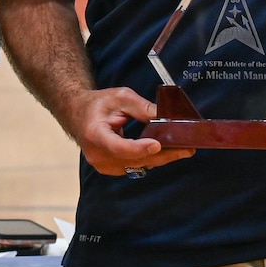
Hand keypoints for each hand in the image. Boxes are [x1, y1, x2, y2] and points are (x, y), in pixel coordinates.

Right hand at [58, 87, 193, 177]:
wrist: (78, 114)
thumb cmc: (98, 104)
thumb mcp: (121, 97)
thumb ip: (143, 108)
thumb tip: (167, 117)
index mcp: (95, 135)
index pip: (118, 147)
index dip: (139, 148)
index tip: (157, 145)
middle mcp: (98, 155)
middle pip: (134, 159)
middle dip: (163, 154)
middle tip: (186, 148)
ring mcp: (104, 165)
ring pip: (138, 165)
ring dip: (161, 158)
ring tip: (183, 149)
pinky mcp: (112, 169)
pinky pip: (135, 166)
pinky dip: (151, 159)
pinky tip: (167, 152)